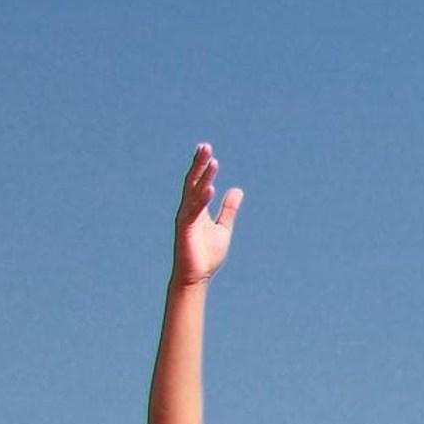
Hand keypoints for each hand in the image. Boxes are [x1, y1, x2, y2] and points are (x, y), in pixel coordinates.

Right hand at [170, 144, 242, 286]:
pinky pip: (194, 211)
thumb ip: (229, 209)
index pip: (198, 182)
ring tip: (212, 162)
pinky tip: (210, 187)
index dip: (202, 166)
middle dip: (199, 165)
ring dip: (203, 177)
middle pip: (193, 182)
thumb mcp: (223, 228)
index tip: (206, 149)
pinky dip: (202, 199)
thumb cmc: (207, 254)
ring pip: (194, 193)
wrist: (197, 276)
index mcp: (197, 209)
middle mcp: (188, 210)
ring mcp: (186, 219)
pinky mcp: (186, 230)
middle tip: (205, 146)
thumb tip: (237, 190)